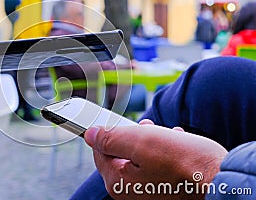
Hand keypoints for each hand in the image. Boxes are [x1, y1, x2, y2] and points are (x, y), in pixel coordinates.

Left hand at [84, 122, 227, 199]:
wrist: (222, 181)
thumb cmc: (184, 163)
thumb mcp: (142, 141)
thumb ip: (111, 137)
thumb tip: (91, 134)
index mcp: (118, 182)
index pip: (100, 150)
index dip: (108, 131)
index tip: (119, 120)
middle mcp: (130, 192)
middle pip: (121, 154)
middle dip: (134, 136)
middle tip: (149, 127)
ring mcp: (148, 193)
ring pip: (141, 158)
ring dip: (152, 142)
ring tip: (168, 135)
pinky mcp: (164, 191)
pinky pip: (156, 167)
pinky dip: (165, 152)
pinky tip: (177, 145)